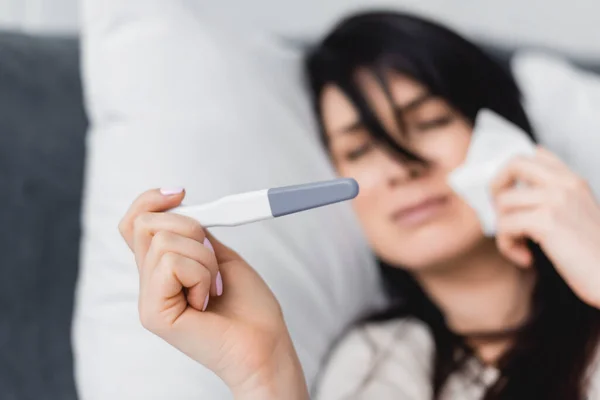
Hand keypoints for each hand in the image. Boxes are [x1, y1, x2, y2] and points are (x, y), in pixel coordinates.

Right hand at [118, 188, 308, 398]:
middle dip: (190, 228)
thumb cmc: (249, 306)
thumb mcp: (220, 255)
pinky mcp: (152, 313)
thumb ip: (194, 233)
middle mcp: (149, 283)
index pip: (133, 223)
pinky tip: (207, 299)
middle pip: (144, 224)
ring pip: (164, 241)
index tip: (181, 192)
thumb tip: (177, 203)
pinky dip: (201, 274)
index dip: (151, 200)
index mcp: (162, 270)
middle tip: (213, 260)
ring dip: (204, 257)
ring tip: (214, 286)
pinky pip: (171, 264)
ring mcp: (147, 299)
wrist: (264, 344)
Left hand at [491, 147, 599, 307]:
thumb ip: (557, 194)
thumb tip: (529, 169)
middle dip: (496, 188)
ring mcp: (556, 200)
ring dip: (504, 231)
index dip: (514, 173)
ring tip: (521, 247)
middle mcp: (565, 184)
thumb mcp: (580, 214)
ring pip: (503, 203)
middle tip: (503, 214)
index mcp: (574, 181)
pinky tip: (526, 258)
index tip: (511, 197)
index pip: (538, 154)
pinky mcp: (547, 221)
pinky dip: (508, 246)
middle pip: (513, 164)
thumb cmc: (594, 255)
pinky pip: (505, 226)